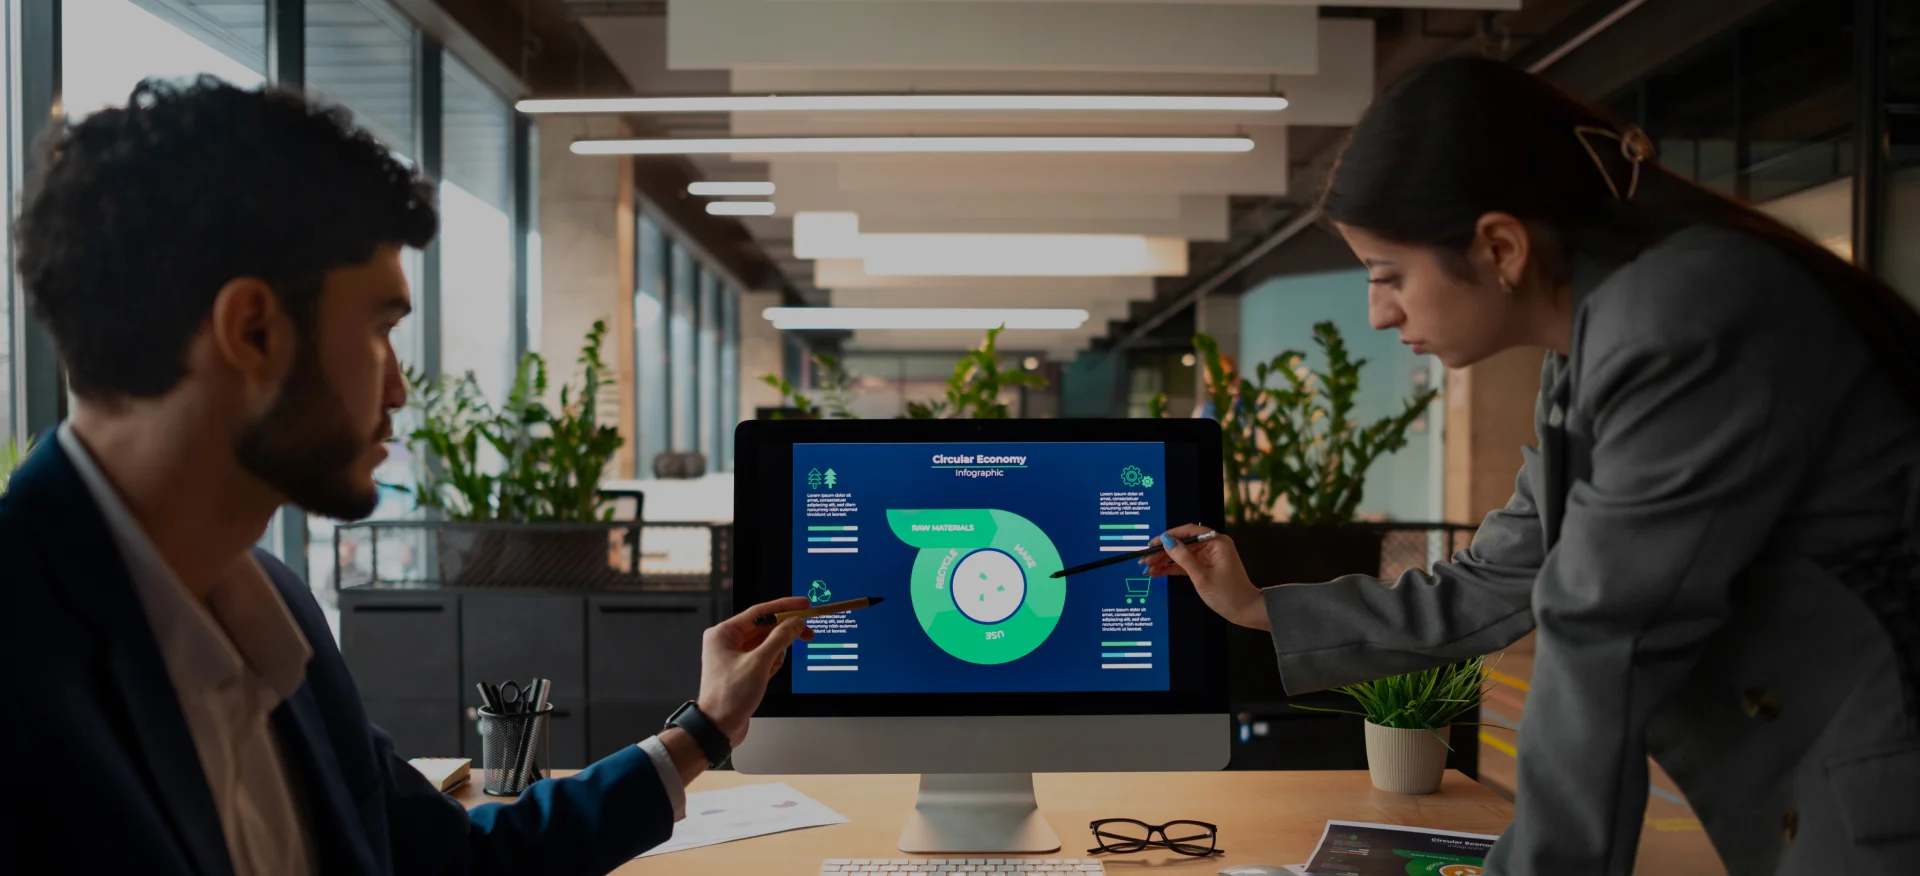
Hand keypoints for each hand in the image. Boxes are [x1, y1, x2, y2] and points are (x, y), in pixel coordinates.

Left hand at [696, 597, 814, 747]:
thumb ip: (780, 639)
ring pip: (767, 644)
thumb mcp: (759, 663)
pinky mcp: (743, 669)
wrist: (718, 727)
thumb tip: (795, 623)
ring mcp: (735, 656)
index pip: (759, 612)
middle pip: (765, 627)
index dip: (784, 607)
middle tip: (807, 632)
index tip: (803, 604)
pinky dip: (772, 664)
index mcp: (723, 634)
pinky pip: (764, 657)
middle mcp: (727, 642)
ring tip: (771, 668)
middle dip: (784, 633)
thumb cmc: (728, 696)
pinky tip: (769, 675)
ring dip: (776, 653)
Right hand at [1141, 524, 1268, 630]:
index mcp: (1216, 542)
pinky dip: (1172, 568)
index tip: (1153, 544)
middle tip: (1145, 559)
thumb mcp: (1202, 576)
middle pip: (1183, 543)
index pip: (1188, 532)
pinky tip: (1158, 572)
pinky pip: (1186, 564)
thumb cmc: (1229, 594)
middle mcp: (1213, 545)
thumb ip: (1183, 557)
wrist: (1245, 611)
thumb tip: (1167, 541)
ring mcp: (1209, 556)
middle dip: (1163, 552)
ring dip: (1165, 561)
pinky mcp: (1206, 567)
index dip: (1168, 537)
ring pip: (1182, 554)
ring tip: (1148, 568)